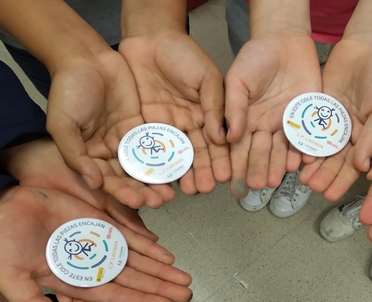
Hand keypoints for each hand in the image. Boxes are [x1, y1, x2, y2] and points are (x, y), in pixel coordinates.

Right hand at [0, 186, 192, 301]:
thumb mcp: (11, 276)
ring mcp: (97, 241)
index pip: (116, 294)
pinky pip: (127, 233)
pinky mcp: (97, 219)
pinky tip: (165, 253)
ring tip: (184, 277)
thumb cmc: (0, 242)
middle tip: (188, 293)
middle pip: (134, 278)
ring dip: (161, 268)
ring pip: (136, 258)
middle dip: (161, 286)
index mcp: (75, 280)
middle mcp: (91, 264)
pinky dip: (147, 243)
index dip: (142, 300)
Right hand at [45, 48, 174, 207]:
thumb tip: (94, 183)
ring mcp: (126, 138)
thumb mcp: (62, 124)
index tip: (139, 201)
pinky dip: (164, 154)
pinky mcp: (141, 124)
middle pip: (129, 176)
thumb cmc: (68, 90)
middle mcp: (108, 151)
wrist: (85, 57)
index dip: (122, 192)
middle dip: (145, 189)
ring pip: (144, 163)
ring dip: (157, 177)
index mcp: (88, 155)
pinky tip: (178, 164)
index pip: (107, 180)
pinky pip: (154, 142)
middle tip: (163, 199)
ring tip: (173, 189)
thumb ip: (75, 155)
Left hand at [119, 31, 229, 194]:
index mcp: (207, 115)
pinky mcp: (146, 126)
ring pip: (175, 156)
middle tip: (204, 189)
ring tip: (186, 190)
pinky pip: (152, 148)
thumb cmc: (184, 54)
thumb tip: (223, 137)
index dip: (221, 159)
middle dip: (201, 172)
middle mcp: (188, 126)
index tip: (225, 176)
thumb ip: (215, 106)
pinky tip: (161, 178)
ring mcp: (166, 127)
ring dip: (181, 173)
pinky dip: (157, 163)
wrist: (149, 40)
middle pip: (196, 154)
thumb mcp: (207, 77)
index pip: (216, 142)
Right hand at [225, 33, 320, 195]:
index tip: (234, 180)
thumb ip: (233, 108)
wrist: (285, 40)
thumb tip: (228, 137)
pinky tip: (302, 161)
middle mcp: (265, 128)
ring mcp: (287, 125)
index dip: (236, 164)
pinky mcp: (307, 118)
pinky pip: (306, 138)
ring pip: (282, 150)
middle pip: (261, 153)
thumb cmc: (255, 58)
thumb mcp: (237, 80)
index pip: (239, 148)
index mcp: (245, 122)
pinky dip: (304, 149)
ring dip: (279, 165)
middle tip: (258, 185)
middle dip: (259, 169)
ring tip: (277, 179)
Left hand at [299, 37, 371, 200]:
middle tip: (313, 189)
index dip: (343, 180)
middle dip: (325, 175)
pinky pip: (310, 126)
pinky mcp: (319, 106)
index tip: (331, 195)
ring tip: (302, 178)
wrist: (370, 44)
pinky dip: (304, 140)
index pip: (355, 165)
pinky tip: (296, 153)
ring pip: (321, 146)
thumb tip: (365, 169)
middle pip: (335, 159)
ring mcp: (333, 120)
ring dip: (312, 163)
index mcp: (370, 136)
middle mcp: (350, 132)